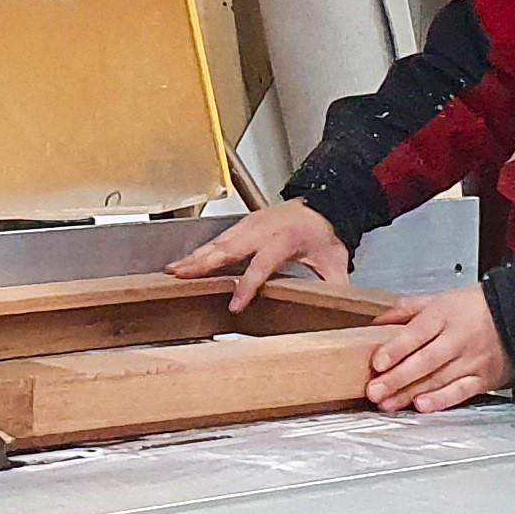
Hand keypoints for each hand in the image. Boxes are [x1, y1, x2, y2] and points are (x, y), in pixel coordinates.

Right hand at [168, 201, 348, 307]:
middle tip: (181, 276)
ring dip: (195, 257)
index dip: (248, 285)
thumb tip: (340, 311)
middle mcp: (262, 229)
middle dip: (203, 263)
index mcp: (284, 239)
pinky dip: (200, 250)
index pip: (261, 264)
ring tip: (174, 270)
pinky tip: (187, 261)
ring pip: (218, 242)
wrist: (324, 202)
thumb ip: (335, 286)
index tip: (235, 304)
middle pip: (228, 249)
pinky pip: (218, 238)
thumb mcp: (335, 261)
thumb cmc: (325, 232)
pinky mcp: (244, 224)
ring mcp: (250, 225)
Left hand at [367, 287, 511, 412]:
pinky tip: (423, 405)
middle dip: (397, 378)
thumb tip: (378, 323)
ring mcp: (471, 360)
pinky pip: (460, 391)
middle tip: (375, 391)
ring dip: (411, 393)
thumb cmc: (477, 307)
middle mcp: (457, 339)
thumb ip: (408, 310)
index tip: (378, 362)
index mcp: (444, 315)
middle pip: (424, 361)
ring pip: (438, 379)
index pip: (416, 333)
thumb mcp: (440, 299)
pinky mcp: (483, 378)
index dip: (396, 349)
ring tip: (389, 403)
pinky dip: (442, 400)